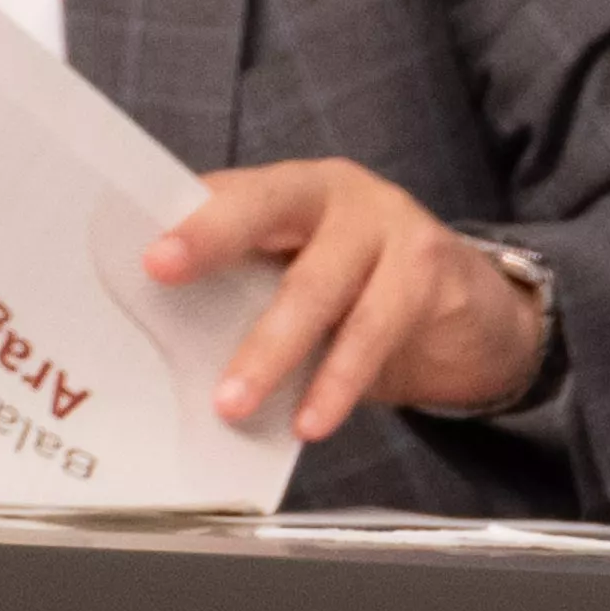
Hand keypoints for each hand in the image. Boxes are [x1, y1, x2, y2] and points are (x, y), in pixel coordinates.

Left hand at [149, 161, 555, 443]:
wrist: (473, 316)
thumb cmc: (363, 298)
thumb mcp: (303, 283)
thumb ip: (249, 291)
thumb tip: (163, 345)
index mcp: (292, 190)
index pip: (227, 190)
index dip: (181, 214)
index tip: (136, 243)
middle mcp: (338, 193)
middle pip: (268, 206)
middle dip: (212, 234)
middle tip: (162, 266)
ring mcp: (389, 225)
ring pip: (319, 285)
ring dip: (270, 348)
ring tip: (232, 402)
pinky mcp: (429, 271)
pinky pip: (374, 330)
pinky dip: (337, 381)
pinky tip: (310, 420)